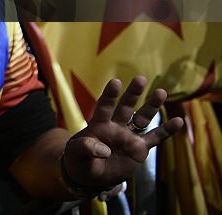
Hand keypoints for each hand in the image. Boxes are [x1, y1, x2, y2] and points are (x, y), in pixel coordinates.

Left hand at [61, 77, 183, 194]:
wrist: (91, 176)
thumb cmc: (80, 160)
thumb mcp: (75, 153)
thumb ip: (85, 148)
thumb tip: (104, 149)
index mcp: (98, 124)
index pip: (104, 106)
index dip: (110, 95)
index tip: (116, 81)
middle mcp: (115, 126)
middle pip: (125, 107)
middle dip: (133, 94)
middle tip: (140, 78)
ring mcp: (129, 136)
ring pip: (142, 118)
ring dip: (151, 106)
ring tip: (161, 92)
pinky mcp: (140, 148)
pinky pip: (155, 138)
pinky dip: (167, 130)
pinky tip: (179, 121)